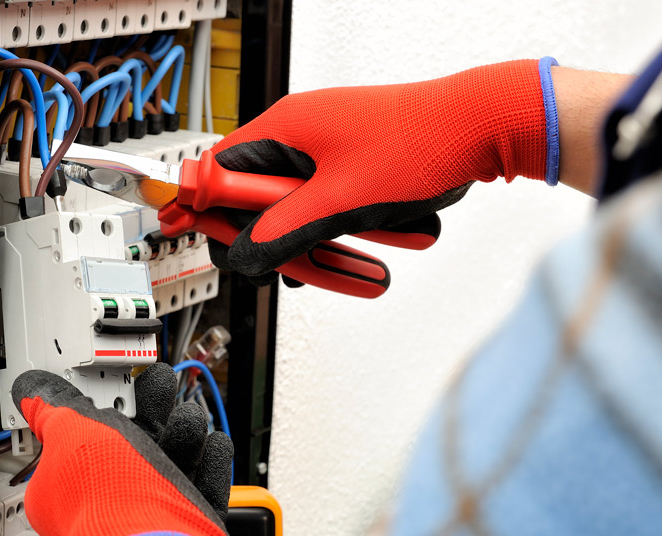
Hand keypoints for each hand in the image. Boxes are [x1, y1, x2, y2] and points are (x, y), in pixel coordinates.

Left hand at [11, 364, 238, 535]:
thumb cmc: (107, 494)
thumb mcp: (67, 431)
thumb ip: (52, 407)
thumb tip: (30, 390)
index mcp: (70, 484)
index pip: (81, 439)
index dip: (96, 408)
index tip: (109, 388)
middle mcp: (110, 498)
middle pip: (134, 442)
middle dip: (151, 409)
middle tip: (157, 385)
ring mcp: (151, 510)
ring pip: (172, 458)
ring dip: (183, 432)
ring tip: (185, 420)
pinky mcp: (189, 519)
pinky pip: (204, 481)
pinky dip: (210, 460)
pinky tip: (210, 443)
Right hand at [209, 59, 556, 276]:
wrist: (480, 127)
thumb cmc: (419, 142)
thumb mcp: (339, 200)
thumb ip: (285, 230)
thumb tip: (245, 253)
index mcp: (285, 128)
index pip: (219, 168)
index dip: (205, 206)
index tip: (198, 235)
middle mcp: (300, 135)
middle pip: (256, 196)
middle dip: (272, 237)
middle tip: (283, 266)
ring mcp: (326, 150)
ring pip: (294, 206)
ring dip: (311, 238)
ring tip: (341, 260)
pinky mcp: (349, 165)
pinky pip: (324, 204)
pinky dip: (334, 229)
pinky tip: (358, 250)